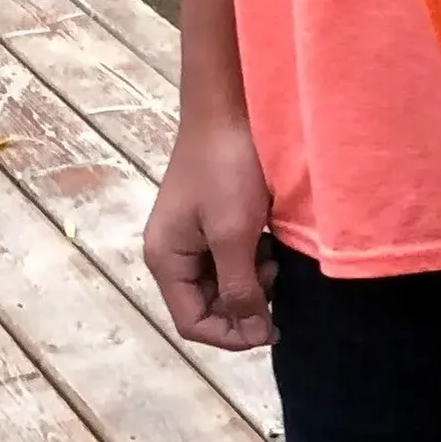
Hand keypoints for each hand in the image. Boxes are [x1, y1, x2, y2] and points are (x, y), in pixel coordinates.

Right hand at [144, 110, 276, 349]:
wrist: (230, 106)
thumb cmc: (227, 168)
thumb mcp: (234, 234)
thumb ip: (239, 287)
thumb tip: (252, 334)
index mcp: (166, 259)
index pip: (192, 323)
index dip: (231, 335)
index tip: (271, 329)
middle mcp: (172, 252)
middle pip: (206, 305)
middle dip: (243, 304)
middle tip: (275, 280)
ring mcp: (191, 234)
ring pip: (222, 282)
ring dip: (251, 281)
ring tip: (273, 258)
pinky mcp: (211, 218)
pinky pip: (230, 257)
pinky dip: (252, 259)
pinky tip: (270, 242)